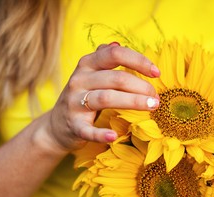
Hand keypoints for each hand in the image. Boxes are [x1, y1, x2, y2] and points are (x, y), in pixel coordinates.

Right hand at [46, 42, 160, 151]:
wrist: (57, 125)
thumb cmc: (83, 97)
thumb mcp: (90, 74)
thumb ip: (103, 59)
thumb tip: (117, 43)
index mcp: (87, 64)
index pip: (115, 54)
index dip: (139, 61)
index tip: (157, 73)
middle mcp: (79, 80)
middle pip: (116, 78)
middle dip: (141, 87)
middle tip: (157, 98)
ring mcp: (75, 102)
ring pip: (106, 98)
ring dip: (133, 102)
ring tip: (152, 107)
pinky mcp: (74, 125)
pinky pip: (88, 130)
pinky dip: (101, 134)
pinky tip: (114, 136)